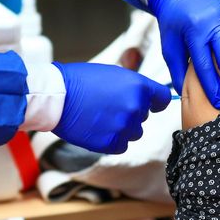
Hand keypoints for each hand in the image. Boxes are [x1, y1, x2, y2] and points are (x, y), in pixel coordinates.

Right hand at [52, 62, 169, 153]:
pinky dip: (112, 140)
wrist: (57, 96)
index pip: (163, 98)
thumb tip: (150, 100)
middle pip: (145, 116)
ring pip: (135, 132)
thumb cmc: (81, 80)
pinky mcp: (111, 143)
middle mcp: (136, 107)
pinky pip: (121, 145)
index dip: (155, 101)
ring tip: (101, 117)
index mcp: (139, 87)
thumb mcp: (114, 74)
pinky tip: (97, 128)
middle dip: (131, 112)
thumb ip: (134, 87)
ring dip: (123, 128)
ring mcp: (124, 127)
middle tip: (108, 105)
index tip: (150, 103)